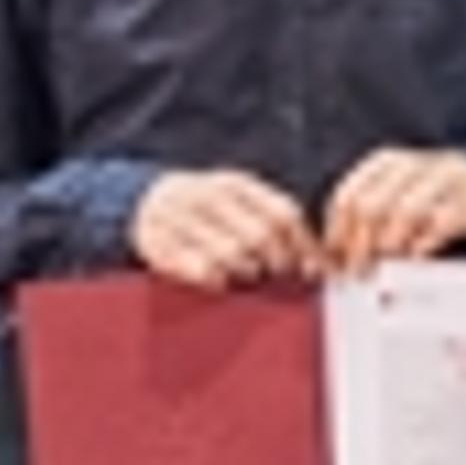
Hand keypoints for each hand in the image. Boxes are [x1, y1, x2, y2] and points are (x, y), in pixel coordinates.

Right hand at [132, 169, 321, 288]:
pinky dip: (216, 279)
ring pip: (231, 254)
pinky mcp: (161, 243)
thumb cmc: (208, 209)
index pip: (283, 213)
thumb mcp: (240, 200)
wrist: (145, 201)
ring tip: (246, 273)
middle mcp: (209, 196)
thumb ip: (275, 220)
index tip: (310, 269)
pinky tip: (219, 279)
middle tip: (275, 274)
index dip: (303, 245)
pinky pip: (199, 268)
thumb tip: (319, 264)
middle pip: (260, 235)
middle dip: (276, 263)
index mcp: (236, 184)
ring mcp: (184, 218)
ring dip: (246, 271)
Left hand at [320, 148, 465, 270]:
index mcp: (384, 163)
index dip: (338, 235)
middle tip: (361, 273)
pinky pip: (441, 224)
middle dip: (361, 247)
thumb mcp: (389, 199)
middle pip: (371, 207)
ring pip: (404, 212)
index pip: (347, 199)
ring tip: (388, 267)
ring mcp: (442, 178)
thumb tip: (320, 264)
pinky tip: (417, 257)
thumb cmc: (423, 199)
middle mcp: (410, 166)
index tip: (337, 264)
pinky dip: (425, 244)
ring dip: (392, 245)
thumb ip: (357, 224)